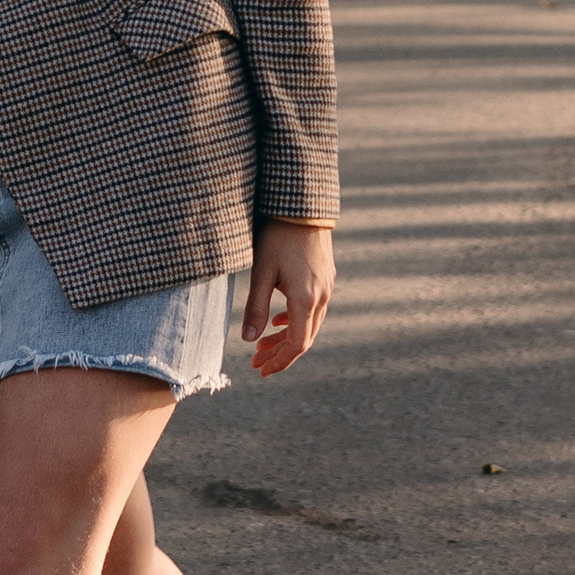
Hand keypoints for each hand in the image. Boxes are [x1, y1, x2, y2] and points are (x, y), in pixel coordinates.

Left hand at [243, 219, 334, 376]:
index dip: (279, 361)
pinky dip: (296, 320)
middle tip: (257, 362)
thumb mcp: (261, 272)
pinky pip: (314, 308)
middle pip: (304, 338)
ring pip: (310, 324)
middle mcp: (321, 296)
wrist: (302, 204)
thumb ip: (255, 308)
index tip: (261, 370)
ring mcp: (326, 286)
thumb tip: (248, 340)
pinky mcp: (326, 276)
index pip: (297, 345)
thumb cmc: (277, 235)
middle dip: (280, 354)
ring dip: (286, 337)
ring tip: (263, 344)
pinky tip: (280, 319)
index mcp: (305, 299)